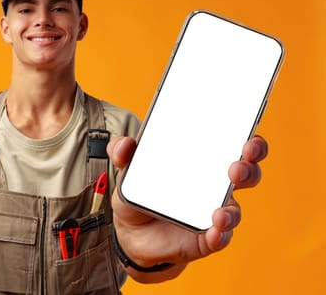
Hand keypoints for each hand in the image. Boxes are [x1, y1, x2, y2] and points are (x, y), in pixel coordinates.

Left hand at [108, 136, 266, 281]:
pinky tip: (214, 232)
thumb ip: (123, 153)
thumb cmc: (142, 190)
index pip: (235, 144)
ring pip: (234, 209)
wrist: (133, 231)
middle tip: (237, 166)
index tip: (248, 135)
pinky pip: (219, 238)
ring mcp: (213, 212)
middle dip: (248, 168)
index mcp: (204, 160)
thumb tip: (124, 144)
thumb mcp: (129, 169)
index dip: (249, 140)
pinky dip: (219, 235)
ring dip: (232, 209)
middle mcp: (216, 185)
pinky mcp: (206, 238)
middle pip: (246, 173)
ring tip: (220, 212)